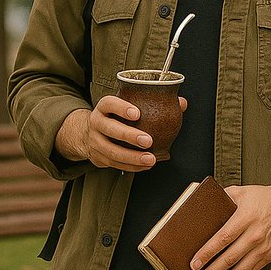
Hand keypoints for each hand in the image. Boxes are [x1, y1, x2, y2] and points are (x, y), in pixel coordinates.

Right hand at [56, 95, 186, 171]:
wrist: (89, 134)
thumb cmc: (116, 117)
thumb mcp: (127, 106)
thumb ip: (154, 103)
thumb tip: (181, 103)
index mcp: (104, 107)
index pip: (110, 104)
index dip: (122, 108)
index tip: (137, 114)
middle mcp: (96, 122)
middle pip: (110, 128)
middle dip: (129, 135)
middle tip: (148, 140)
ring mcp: (95, 141)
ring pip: (112, 150)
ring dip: (132, 157)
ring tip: (150, 159)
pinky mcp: (98, 157)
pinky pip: (115, 164)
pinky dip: (131, 166)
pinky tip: (145, 165)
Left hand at [189, 180, 270, 269]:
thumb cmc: (261, 198)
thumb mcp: (240, 192)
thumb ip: (220, 197)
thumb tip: (200, 203)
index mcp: (245, 218)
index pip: (222, 239)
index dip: (207, 253)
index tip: (194, 265)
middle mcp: (254, 235)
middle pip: (229, 259)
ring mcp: (263, 248)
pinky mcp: (268, 256)